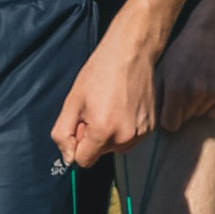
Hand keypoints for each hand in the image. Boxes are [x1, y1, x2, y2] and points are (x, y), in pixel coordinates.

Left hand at [52, 19, 157, 166]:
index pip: (83, 161)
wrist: (130, 52)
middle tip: (96, 108)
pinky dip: (124, 127)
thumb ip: (63, 134)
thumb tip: (68, 158)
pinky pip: (131, 138)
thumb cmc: (100, 72)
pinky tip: (123, 106)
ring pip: (116, 147)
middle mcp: (125, 136)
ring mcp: (142, 132)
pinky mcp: (152, 126)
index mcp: (103, 130)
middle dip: (94, 136)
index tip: (81, 122)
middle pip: (100, 153)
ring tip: (110, 105)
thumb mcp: (72, 102)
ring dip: (110, 133)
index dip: (77, 143)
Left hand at [157, 8, 214, 132]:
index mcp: (175, 89)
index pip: (170, 124)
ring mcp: (212, 94)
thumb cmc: (181, 52)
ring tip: (196, 83)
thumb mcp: (162, 69)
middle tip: (184, 87)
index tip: (168, 110)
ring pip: (200, 115)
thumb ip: (156, 95)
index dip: (168, 118)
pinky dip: (210, 103)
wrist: (210, 34)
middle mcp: (194, 93)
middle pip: (185, 119)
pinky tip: (207, 85)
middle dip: (182, 109)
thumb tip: (149, 121)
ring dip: (196, 105)